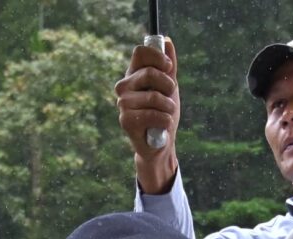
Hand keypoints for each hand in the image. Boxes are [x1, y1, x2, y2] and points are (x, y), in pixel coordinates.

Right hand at [115, 38, 180, 188]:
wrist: (160, 144)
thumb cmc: (164, 113)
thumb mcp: (169, 87)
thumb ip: (169, 66)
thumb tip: (168, 42)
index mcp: (133, 74)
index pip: (140, 52)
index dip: (158, 57)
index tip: (169, 68)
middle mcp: (123, 86)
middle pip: (150, 73)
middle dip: (168, 86)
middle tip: (169, 98)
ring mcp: (123, 104)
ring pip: (154, 96)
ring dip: (168, 107)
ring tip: (167, 115)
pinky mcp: (126, 121)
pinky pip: (154, 114)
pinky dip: (165, 121)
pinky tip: (162, 126)